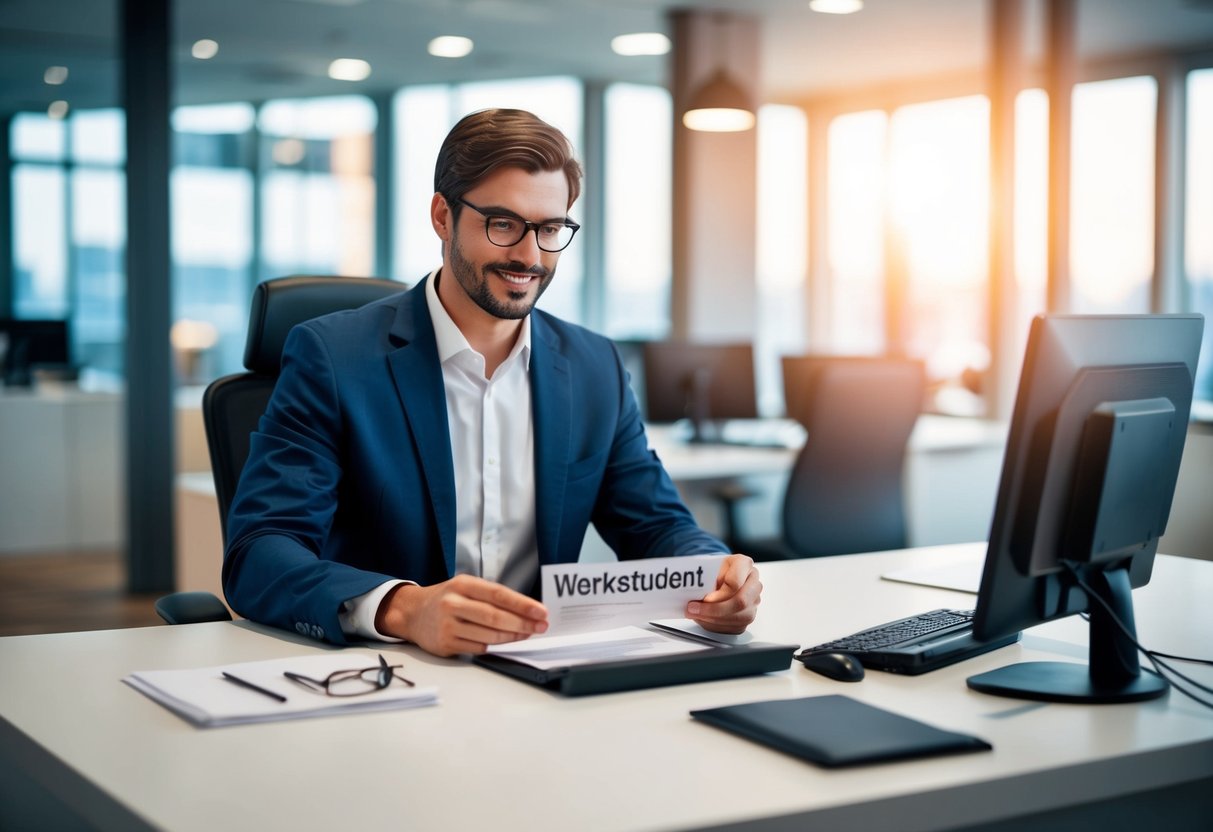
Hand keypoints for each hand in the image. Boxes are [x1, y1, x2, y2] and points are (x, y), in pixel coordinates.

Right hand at [375, 575, 547, 656]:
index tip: (541, 612)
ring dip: (512, 637)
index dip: (523, 605)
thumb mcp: (465, 588)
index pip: (499, 594)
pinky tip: (498, 641)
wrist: (412, 613)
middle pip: (495, 617)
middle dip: (523, 624)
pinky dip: (492, 645)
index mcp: (462, 585)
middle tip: (540, 627)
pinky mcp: (445, 644)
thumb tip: (525, 611)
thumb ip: (491, 597)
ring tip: (525, 634)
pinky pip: (478, 648)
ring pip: (489, 635)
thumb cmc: (446, 599)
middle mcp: (453, 603)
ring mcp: (448, 625)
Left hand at [685, 554, 761, 633]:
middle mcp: (753, 582)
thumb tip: (691, 591)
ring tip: (697, 614)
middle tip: (695, 609)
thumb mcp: (707, 568)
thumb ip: (703, 579)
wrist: (716, 576)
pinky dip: (718, 625)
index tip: (704, 598)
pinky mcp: (749, 615)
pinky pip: (736, 626)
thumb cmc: (713, 571)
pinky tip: (706, 619)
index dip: (718, 594)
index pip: (735, 582)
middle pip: (740, 602)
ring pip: (738, 617)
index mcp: (744, 564)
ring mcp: (754, 600)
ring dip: (714, 619)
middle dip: (714, 610)